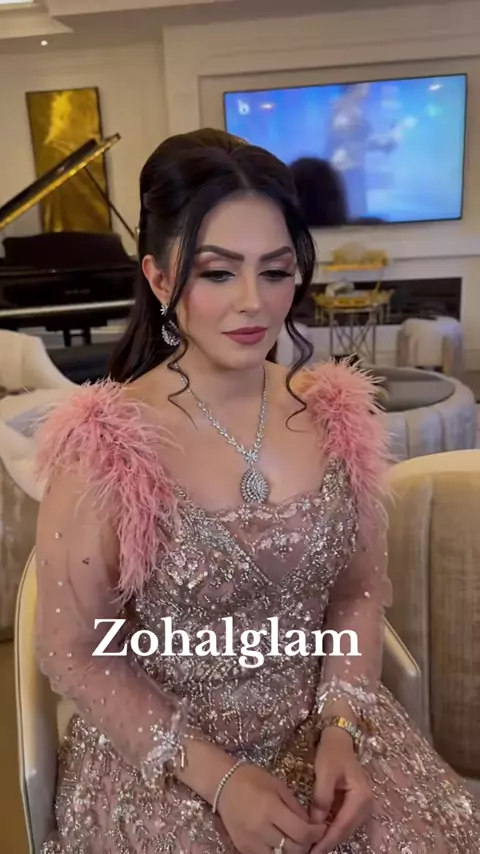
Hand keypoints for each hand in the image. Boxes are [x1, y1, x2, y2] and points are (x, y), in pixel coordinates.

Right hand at [217, 761, 326, 853]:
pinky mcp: (243, 848)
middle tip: (309, 835)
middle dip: (307, 844)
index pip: (301, 832)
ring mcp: (250, 842)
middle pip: (294, 849)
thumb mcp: (278, 786)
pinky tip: (280, 843)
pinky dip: (277, 853)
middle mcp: (260, 829)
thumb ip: (296, 807)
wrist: (223, 784)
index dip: (316, 834)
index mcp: (271, 809)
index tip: (322, 829)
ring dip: (292, 851)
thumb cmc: (252, 779)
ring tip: (295, 840)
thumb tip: (311, 825)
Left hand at [308, 728, 371, 852]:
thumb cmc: (332, 753)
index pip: (342, 825)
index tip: (313, 852)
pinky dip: (332, 829)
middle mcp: (365, 804)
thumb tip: (315, 823)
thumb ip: (321, 798)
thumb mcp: (324, 773)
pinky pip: (344, 821)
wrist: (339, 739)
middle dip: (328, 843)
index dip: (327, 841)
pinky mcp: (355, 804)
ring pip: (345, 828)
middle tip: (310, 853)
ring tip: (313, 847)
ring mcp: (361, 804)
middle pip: (346, 830)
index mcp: (361, 797)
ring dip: (330, 838)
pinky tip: (319, 834)